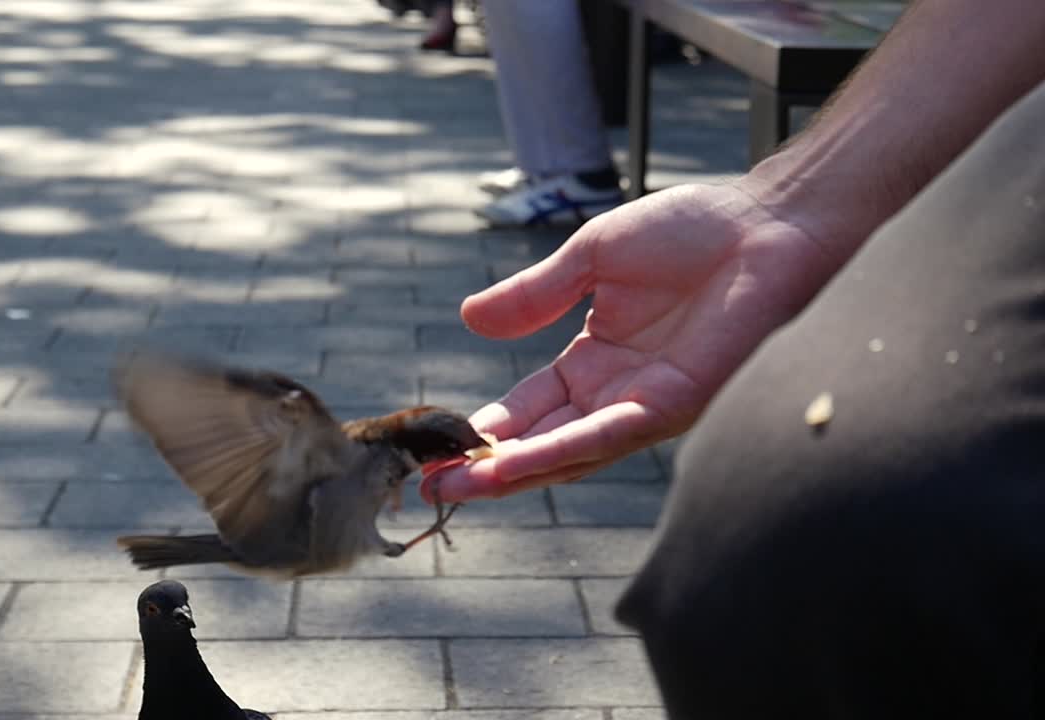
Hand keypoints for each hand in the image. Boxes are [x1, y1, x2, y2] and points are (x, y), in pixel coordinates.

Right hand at [428, 183, 844, 502]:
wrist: (766, 222)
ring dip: (513, 471)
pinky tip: (520, 461)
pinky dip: (563, 450)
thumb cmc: (692, 231)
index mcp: (595, 361)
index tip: (435, 447)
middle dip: (485, 467)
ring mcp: (645, 404)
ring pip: (568, 452)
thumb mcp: (590, 259)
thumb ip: (534, 295)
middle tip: (428, 486)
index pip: (529, 406)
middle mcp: (617, 394)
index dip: (484, 428)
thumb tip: (469, 320)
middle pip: (540, 442)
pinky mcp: (676, 404)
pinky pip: (610, 435)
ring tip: (458, 485)